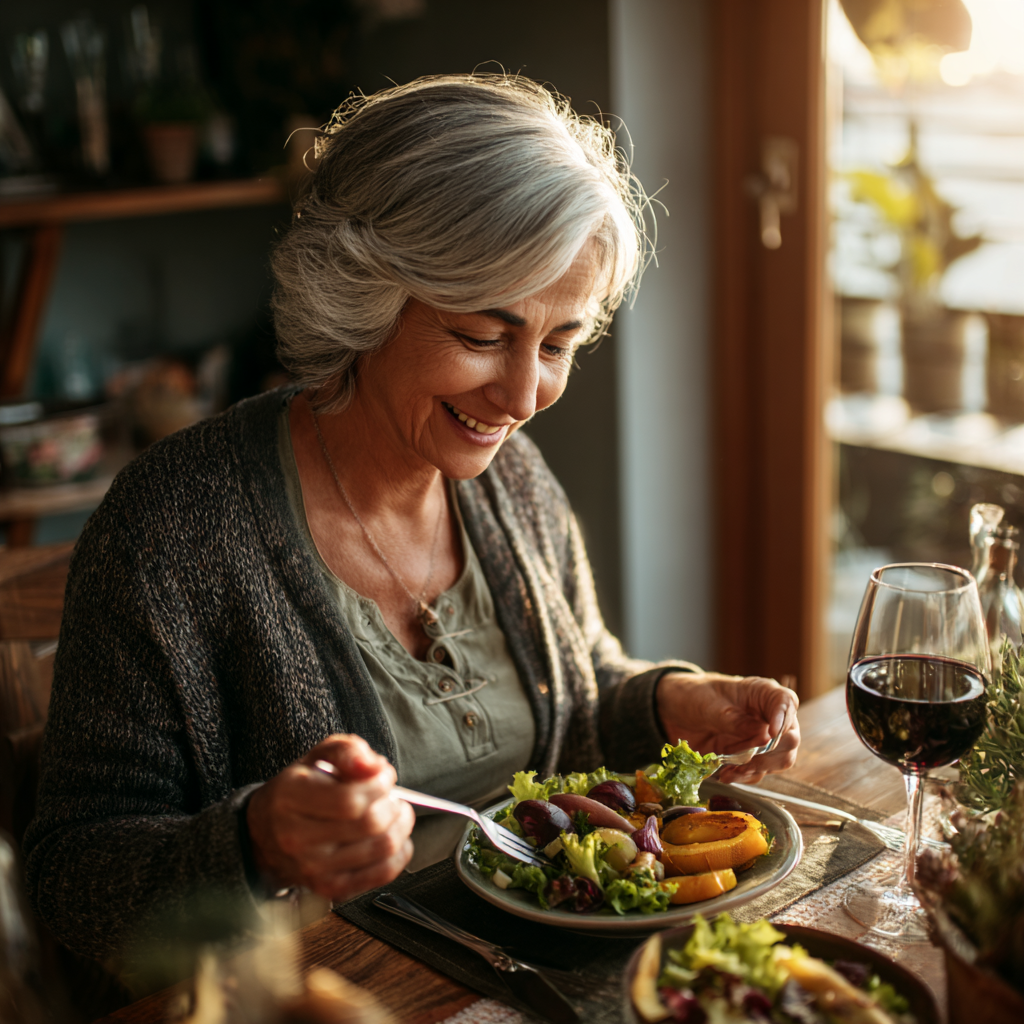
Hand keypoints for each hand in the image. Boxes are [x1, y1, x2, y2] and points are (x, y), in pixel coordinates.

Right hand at [246, 734, 414, 901]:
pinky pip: (382, 873)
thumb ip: (347, 750)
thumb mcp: (316, 756)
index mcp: (290, 798)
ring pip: (381, 848)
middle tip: (391, 794)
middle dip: (393, 803)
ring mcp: (313, 868)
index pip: (349, 799)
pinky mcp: (330, 888)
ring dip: (400, 825)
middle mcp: (297, 838)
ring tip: (395, 812)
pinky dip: (400, 852)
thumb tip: (374, 766)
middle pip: (369, 824)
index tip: (385, 775)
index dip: (379, 784)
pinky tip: (394, 835)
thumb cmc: (297, 790)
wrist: (264, 833)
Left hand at [655, 673, 799, 783]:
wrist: (673, 710)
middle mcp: (768, 717)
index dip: (783, 719)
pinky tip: (727, 774)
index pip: (786, 702)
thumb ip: (735, 720)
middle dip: (770, 752)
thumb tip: (764, 737)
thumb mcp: (709, 704)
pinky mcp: (750, 756)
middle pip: (790, 738)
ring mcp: (761, 739)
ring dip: (757, 768)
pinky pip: (758, 772)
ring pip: (779, 760)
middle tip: (746, 758)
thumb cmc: (694, 695)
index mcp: (761, 693)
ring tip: (732, 770)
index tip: (771, 734)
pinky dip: (745, 776)